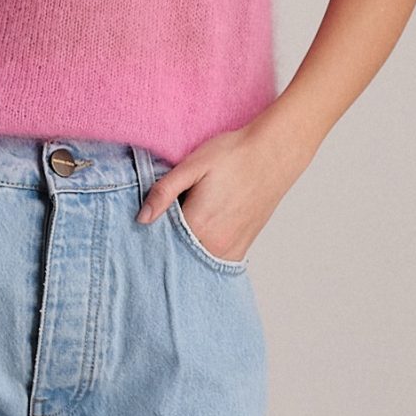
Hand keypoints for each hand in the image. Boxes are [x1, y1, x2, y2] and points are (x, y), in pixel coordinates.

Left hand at [135, 110, 315, 261]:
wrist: (274, 154)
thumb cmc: (234, 155)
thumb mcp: (193, 166)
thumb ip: (164, 192)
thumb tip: (142, 218)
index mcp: (198, 225)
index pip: (160, 242)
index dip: (149, 233)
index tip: (145, 222)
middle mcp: (215, 245)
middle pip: (177, 255)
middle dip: (166, 244)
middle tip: (166, 220)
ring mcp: (231, 249)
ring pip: (195, 261)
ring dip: (184, 251)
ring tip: (185, 224)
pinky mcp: (242, 247)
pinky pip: (215, 261)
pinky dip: (202, 254)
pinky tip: (199, 236)